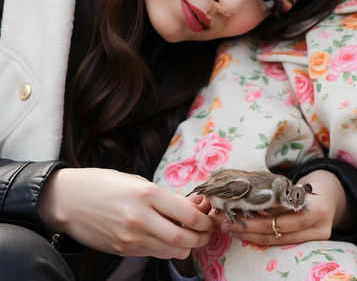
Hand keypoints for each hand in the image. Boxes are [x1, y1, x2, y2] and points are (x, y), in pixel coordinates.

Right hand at [37, 168, 213, 258]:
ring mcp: (130, 237)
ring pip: (170, 250)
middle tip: (208, 233)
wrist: (68, 200)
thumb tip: (187, 207)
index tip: (210, 217)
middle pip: (182, 237)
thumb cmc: (104, 184)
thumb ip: (161, 196)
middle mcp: (140, 218)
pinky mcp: (122, 249)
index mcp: (147, 194)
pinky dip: (167, 250)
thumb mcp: (136, 181)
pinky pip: (153, 253)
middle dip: (201, 237)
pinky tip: (171, 241)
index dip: (204, 219)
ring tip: (194, 238)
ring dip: (187, 247)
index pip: (186, 213)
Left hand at [213, 170, 355, 246]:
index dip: (256, 221)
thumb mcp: (299, 186)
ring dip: (252, 235)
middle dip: (249, 230)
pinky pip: (283, 241)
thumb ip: (280, 198)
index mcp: (318, 211)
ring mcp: (317, 238)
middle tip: (226, 224)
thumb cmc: (315, 184)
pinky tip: (247, 232)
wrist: (335, 192)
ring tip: (232, 229)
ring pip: (278, 241)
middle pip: (278, 235)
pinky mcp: (312, 243)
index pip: (283, 222)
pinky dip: (264, 236)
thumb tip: (248, 205)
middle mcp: (319, 229)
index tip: (234, 215)